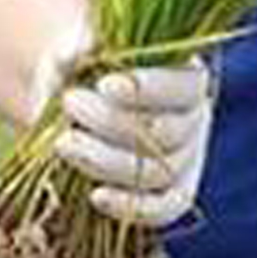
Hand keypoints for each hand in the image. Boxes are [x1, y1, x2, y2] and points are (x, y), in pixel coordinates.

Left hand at [55, 59, 214, 228]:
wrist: (78, 111)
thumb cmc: (84, 71)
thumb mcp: (77, 52)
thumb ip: (78, 47)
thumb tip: (78, 50)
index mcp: (188, 77)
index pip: (185, 86)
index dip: (150, 88)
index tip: (104, 84)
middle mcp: (194, 120)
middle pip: (167, 132)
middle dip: (112, 122)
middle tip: (69, 103)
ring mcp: (186, 161)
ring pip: (160, 172)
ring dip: (107, 161)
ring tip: (62, 141)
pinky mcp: (170, 196)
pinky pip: (163, 210)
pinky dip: (132, 207)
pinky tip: (96, 196)